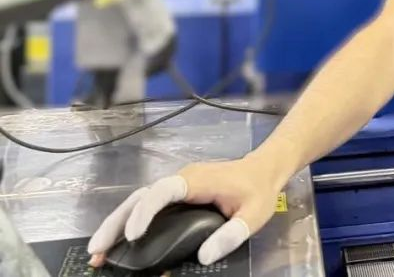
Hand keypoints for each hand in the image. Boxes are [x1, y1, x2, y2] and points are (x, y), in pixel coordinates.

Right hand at [88, 157, 278, 267]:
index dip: (145, 211)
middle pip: (141, 197)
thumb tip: (204, 257)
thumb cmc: (258, 190)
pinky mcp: (175, 194)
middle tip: (97, 251)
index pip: (163, 191)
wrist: (263, 169)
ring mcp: (176, 186)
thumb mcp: (253, 215)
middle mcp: (181, 180)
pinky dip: (129, 222)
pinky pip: (147, 206)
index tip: (132, 235)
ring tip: (98, 253)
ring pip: (139, 201)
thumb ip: (231, 235)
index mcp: (197, 181)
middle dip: (117, 223)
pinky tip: (118, 242)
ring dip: (117, 224)